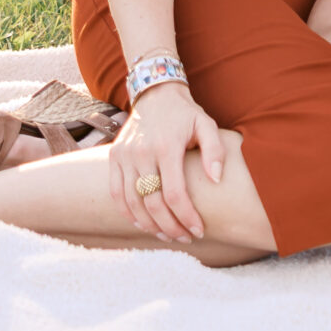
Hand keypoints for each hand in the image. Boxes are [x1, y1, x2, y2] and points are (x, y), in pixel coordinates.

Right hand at [110, 80, 225, 241]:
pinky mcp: (114, 157)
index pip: (175, 193)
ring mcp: (124, 155)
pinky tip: (143, 223)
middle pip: (152, 203)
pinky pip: (116, 193)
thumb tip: (216, 179)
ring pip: (132, 202)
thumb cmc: (185, 114)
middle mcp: (142, 152)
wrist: (155, 93)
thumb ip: (214, 150)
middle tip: (185, 237)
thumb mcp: (206, 124)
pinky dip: (127, 213)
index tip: (198, 230)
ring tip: (167, 235)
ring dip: (149, 224)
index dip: (186, 217)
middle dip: (170, 226)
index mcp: (167, 147)